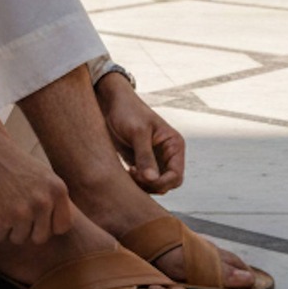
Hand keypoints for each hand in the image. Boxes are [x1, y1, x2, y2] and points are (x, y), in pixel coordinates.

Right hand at [0, 92, 71, 243]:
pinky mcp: (1, 219)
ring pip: (20, 239)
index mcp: (58, 190)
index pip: (62, 227)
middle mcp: (44, 202)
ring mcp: (23, 212)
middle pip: (40, 237)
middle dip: (27, 228)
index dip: (47, 224)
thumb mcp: (42, 176)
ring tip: (1, 202)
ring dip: (9, 227)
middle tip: (13, 207)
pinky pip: (0, 236)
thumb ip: (53, 200)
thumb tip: (61, 229)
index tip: (35, 215)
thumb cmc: (9, 164)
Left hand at [96, 75, 184, 191]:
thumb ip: (145, 156)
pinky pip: (143, 181)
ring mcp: (155, 160)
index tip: (143, 177)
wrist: (111, 103)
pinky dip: (135, 183)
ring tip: (128, 171)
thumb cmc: (128, 111)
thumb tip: (152, 180)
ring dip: (142, 185)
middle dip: (151, 185)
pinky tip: (125, 172)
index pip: (176, 176)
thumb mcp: (138, 133)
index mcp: (174, 145)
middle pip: (166, 184)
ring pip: (154, 185)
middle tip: (133, 173)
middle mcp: (168, 155)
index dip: (162, 182)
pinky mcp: (141, 163)